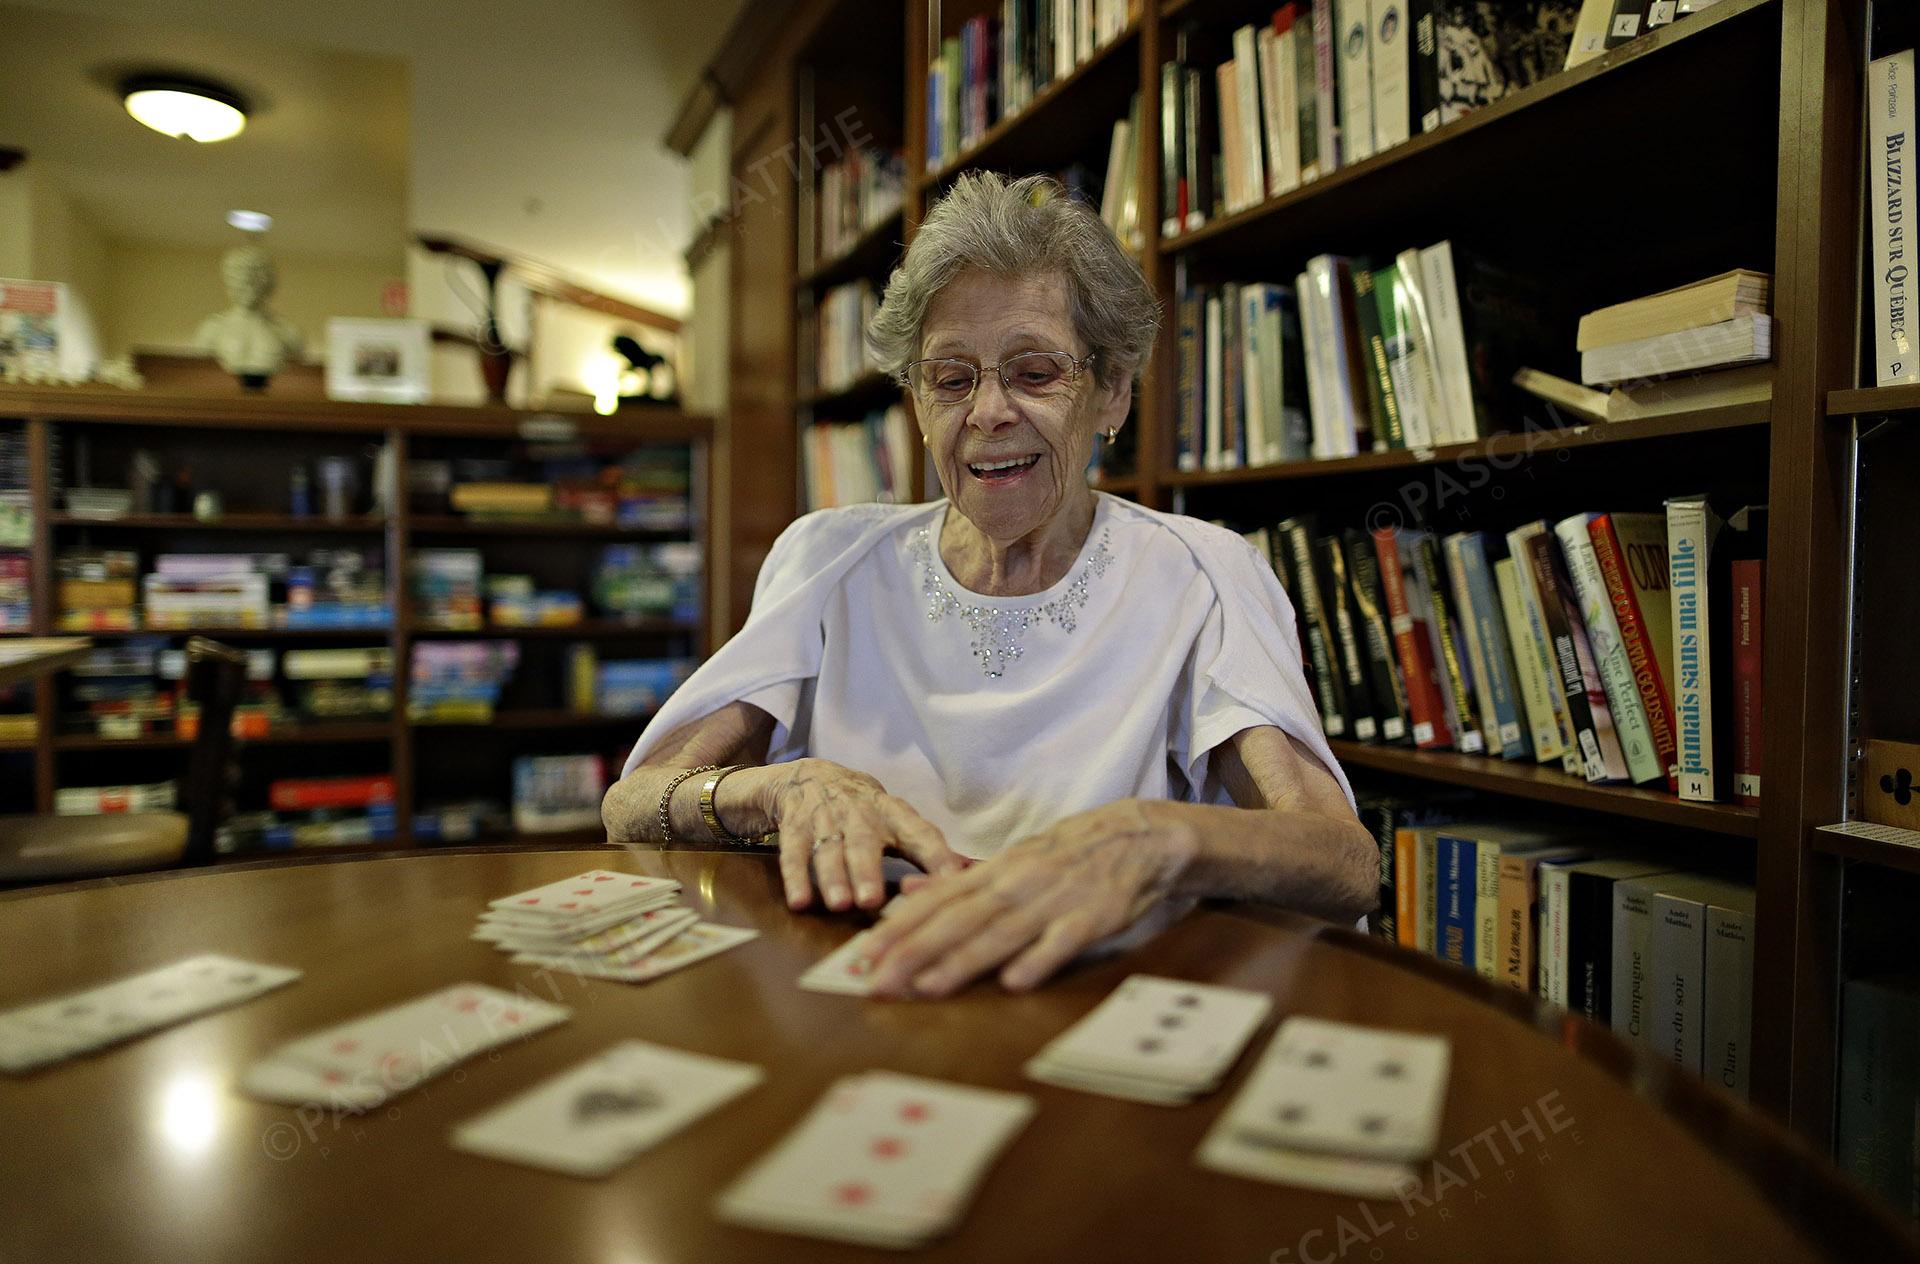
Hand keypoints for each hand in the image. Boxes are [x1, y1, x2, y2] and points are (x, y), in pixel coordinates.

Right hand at [761, 758, 965, 911]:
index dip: (937, 856)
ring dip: (834, 876)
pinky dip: (796, 877)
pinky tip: (799, 901)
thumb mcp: (896, 823)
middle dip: (869, 871)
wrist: (806, 777)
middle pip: (865, 842)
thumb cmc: (864, 812)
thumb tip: (974, 875)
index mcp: (894, 814)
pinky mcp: (795, 825)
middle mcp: (861, 813)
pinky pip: (793, 852)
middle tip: (872, 900)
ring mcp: (825, 818)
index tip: (951, 882)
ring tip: (840, 903)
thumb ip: (930, 850)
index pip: (920, 833)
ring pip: (829, 848)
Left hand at [858, 800, 1199, 998]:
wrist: (1142, 837)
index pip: (937, 902)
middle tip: (877, 982)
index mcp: (997, 871)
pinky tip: (1014, 983)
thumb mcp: (1012, 860)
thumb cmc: (1071, 854)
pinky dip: (1038, 960)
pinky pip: (1061, 942)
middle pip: (959, 920)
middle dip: (914, 951)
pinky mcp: (1093, 918)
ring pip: (1001, 933)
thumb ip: (960, 883)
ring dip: (963, 960)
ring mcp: (1055, 900)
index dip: (898, 930)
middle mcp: (1018, 883)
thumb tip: (905, 896)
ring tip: (927, 987)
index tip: (861, 957)